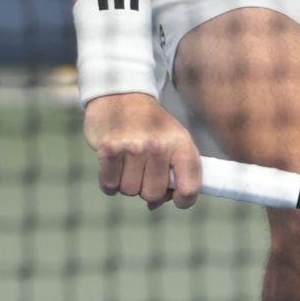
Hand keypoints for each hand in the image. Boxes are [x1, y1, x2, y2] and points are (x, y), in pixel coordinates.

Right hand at [82, 92, 201, 210]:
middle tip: (144, 170)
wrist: (122, 95)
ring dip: (126, 183)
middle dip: (147, 188)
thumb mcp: (172, 141)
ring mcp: (133, 147)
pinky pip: (109, 186)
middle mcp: (159, 145)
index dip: (184, 200)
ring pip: (129, 191)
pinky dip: (109, 182)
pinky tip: (114, 165)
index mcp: (181, 144)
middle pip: (153, 194)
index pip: (190, 187)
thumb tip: (155, 205)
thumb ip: (171, 174)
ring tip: (128, 162)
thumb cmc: (151, 125)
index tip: (176, 197)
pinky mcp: (109, 149)